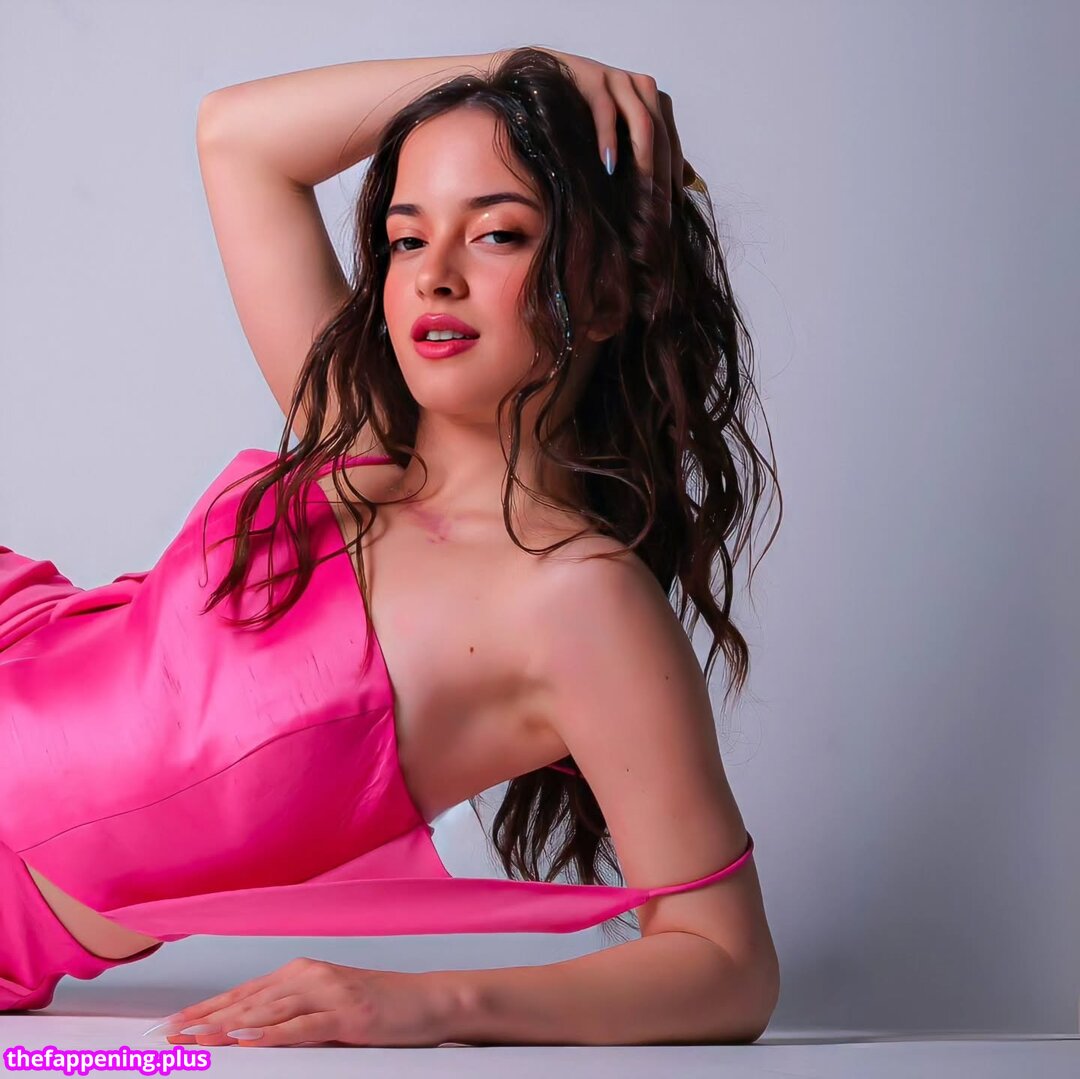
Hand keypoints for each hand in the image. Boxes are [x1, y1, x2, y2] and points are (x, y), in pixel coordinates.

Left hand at [159, 957, 458, 1047]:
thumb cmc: (383, 1007)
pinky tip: (248, 1040)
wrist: (430, 1000)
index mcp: (303, 973)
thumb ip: (294, 1015)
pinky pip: (304, 1026)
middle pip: (247, 1001)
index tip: (172, 1025)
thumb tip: (249, 1033)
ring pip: (268, 1011)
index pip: (243, 993)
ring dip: (227, 1026)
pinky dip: (273, 1034)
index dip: (206, 1009)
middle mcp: (311, 976)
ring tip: (195, 1038)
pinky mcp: (349, 1014)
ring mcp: (330, 993)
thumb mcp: (330, 1008)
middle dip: (204, 1019)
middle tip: (167, 1035)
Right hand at [520, 45, 696, 220]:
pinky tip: (609, 164)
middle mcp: (640, 86)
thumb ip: (655, 154)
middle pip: (662, 136)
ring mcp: (617, 79)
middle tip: (658, 214)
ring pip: (643, 122)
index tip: (672, 214)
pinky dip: (609, 138)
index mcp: (652, 99)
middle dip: (663, 178)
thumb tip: (690, 180)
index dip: (674, 180)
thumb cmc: (579, 113)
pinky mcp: (592, 77)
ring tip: (642, 194)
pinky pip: (606, 110)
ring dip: (644, 161)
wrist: (536, 80)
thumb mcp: (621, 135)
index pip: (672, 144)